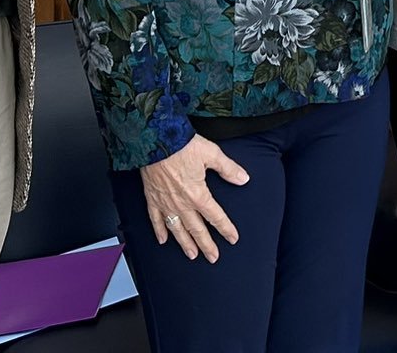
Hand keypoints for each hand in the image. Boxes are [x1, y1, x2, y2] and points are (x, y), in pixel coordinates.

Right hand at [140, 134, 250, 261]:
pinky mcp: (152, 199)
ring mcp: (166, 203)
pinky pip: (156, 219)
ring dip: (185, 243)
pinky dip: (159, 230)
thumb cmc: (182, 145)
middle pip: (197, 229)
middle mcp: (182, 204)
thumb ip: (228, 169)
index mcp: (198, 194)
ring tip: (192, 255)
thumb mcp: (212, 153)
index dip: (225, 229)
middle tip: (213, 257)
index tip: (233, 239)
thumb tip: (243, 179)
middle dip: (206, 245)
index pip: (216, 216)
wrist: (156, 140)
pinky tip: (163, 240)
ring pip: (177, 229)